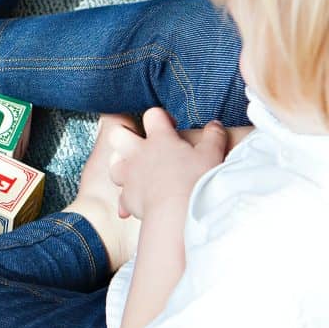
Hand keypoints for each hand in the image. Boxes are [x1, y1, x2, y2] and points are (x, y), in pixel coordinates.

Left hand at [109, 108, 228, 220]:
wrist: (177, 212)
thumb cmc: (196, 181)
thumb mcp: (212, 154)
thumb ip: (213, 136)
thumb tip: (214, 125)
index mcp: (160, 139)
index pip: (152, 115)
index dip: (160, 117)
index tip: (171, 127)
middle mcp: (139, 154)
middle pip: (117, 134)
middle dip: (125, 134)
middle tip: (140, 142)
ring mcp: (129, 175)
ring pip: (113, 164)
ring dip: (122, 166)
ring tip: (135, 170)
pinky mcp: (127, 197)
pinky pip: (121, 196)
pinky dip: (127, 199)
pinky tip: (135, 203)